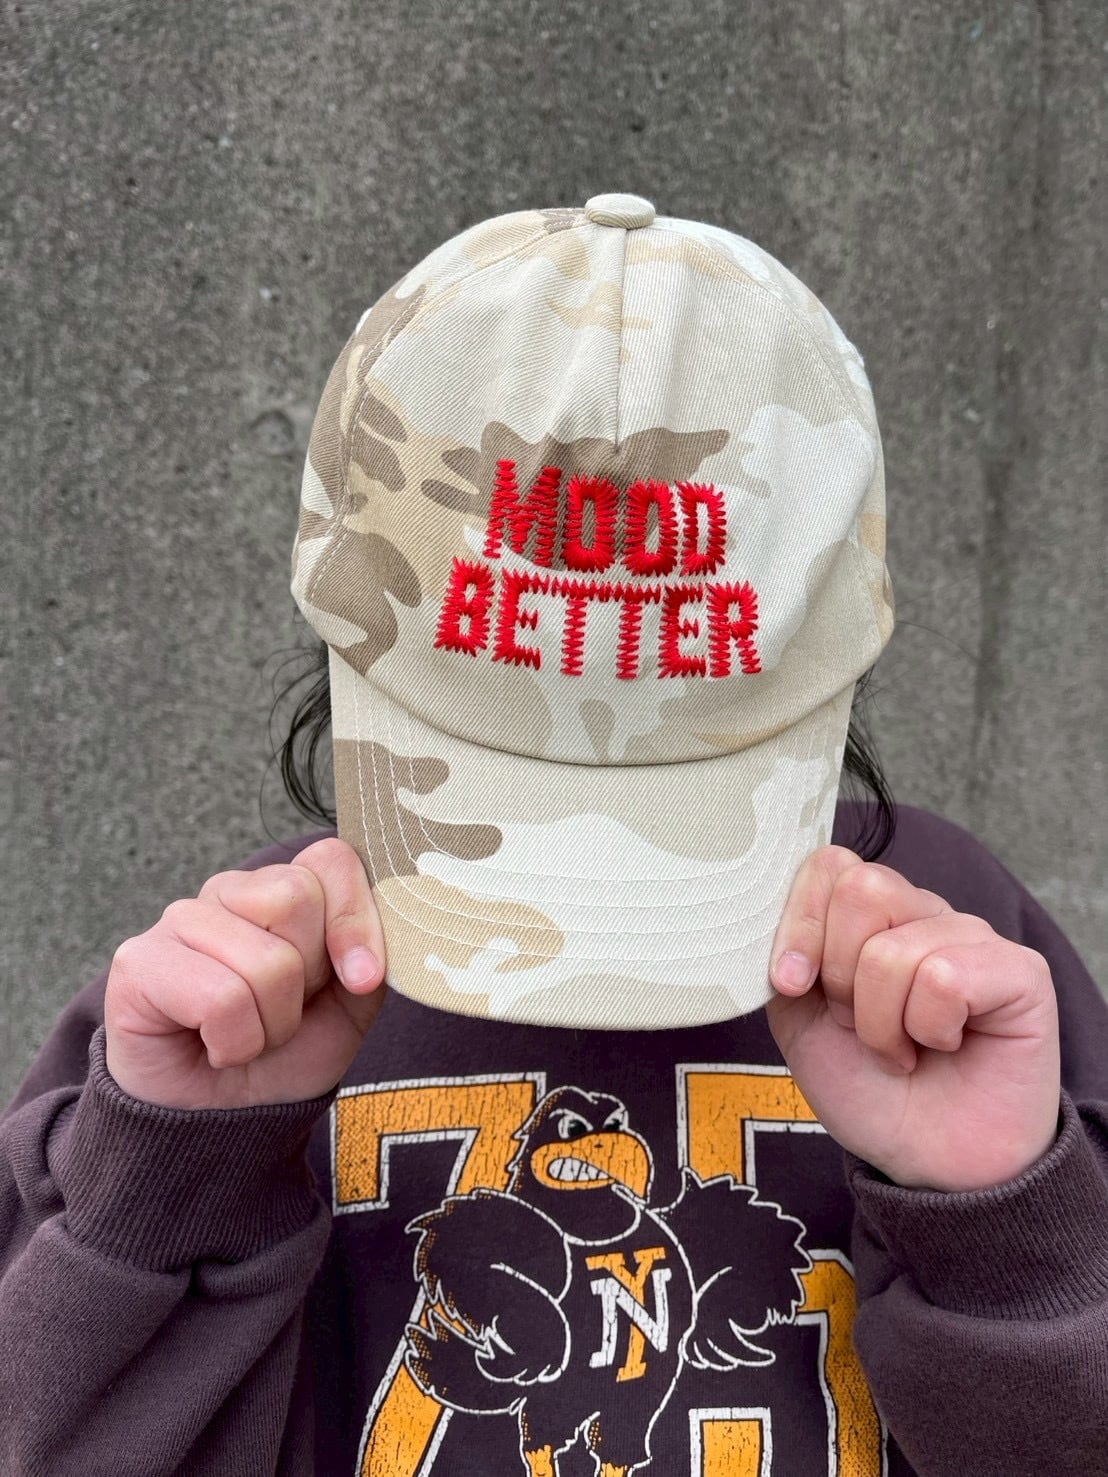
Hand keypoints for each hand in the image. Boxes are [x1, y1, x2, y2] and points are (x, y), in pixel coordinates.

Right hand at [105, 838, 385, 1108]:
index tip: (361, 979)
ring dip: (272, 1023)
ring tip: (246, 1035)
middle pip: (297, 899)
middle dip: (306, 980)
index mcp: (281, 889)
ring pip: (265, 959)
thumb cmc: (283, 1054)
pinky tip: (212, 1046)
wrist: (221, 1121)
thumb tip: (367, 956)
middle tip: (280, 1013)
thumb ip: (371, 959)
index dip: (355, 919)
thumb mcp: (351, 1007)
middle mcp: (228, 892)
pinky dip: (235, 1042)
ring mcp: (179, 920)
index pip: (331, 858)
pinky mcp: (139, 961)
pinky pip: (221, 998)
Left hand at [765, 846, 1060, 1191]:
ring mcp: (974, 935)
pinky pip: (945, 976)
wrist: (925, 1160)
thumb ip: (784, 955)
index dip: (799, 923)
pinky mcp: (1020, 971)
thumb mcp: (797, 1017)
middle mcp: (923, 912)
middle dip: (840, 976)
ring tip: (902, 1048)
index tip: (791, 984)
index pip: (828, 864)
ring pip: (895, 946)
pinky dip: (928, 1028)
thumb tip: (772, 913)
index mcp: (870, 914)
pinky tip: (945, 1047)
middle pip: (861, 889)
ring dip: (881, 1021)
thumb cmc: (867, 1086)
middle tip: (859, 1024)